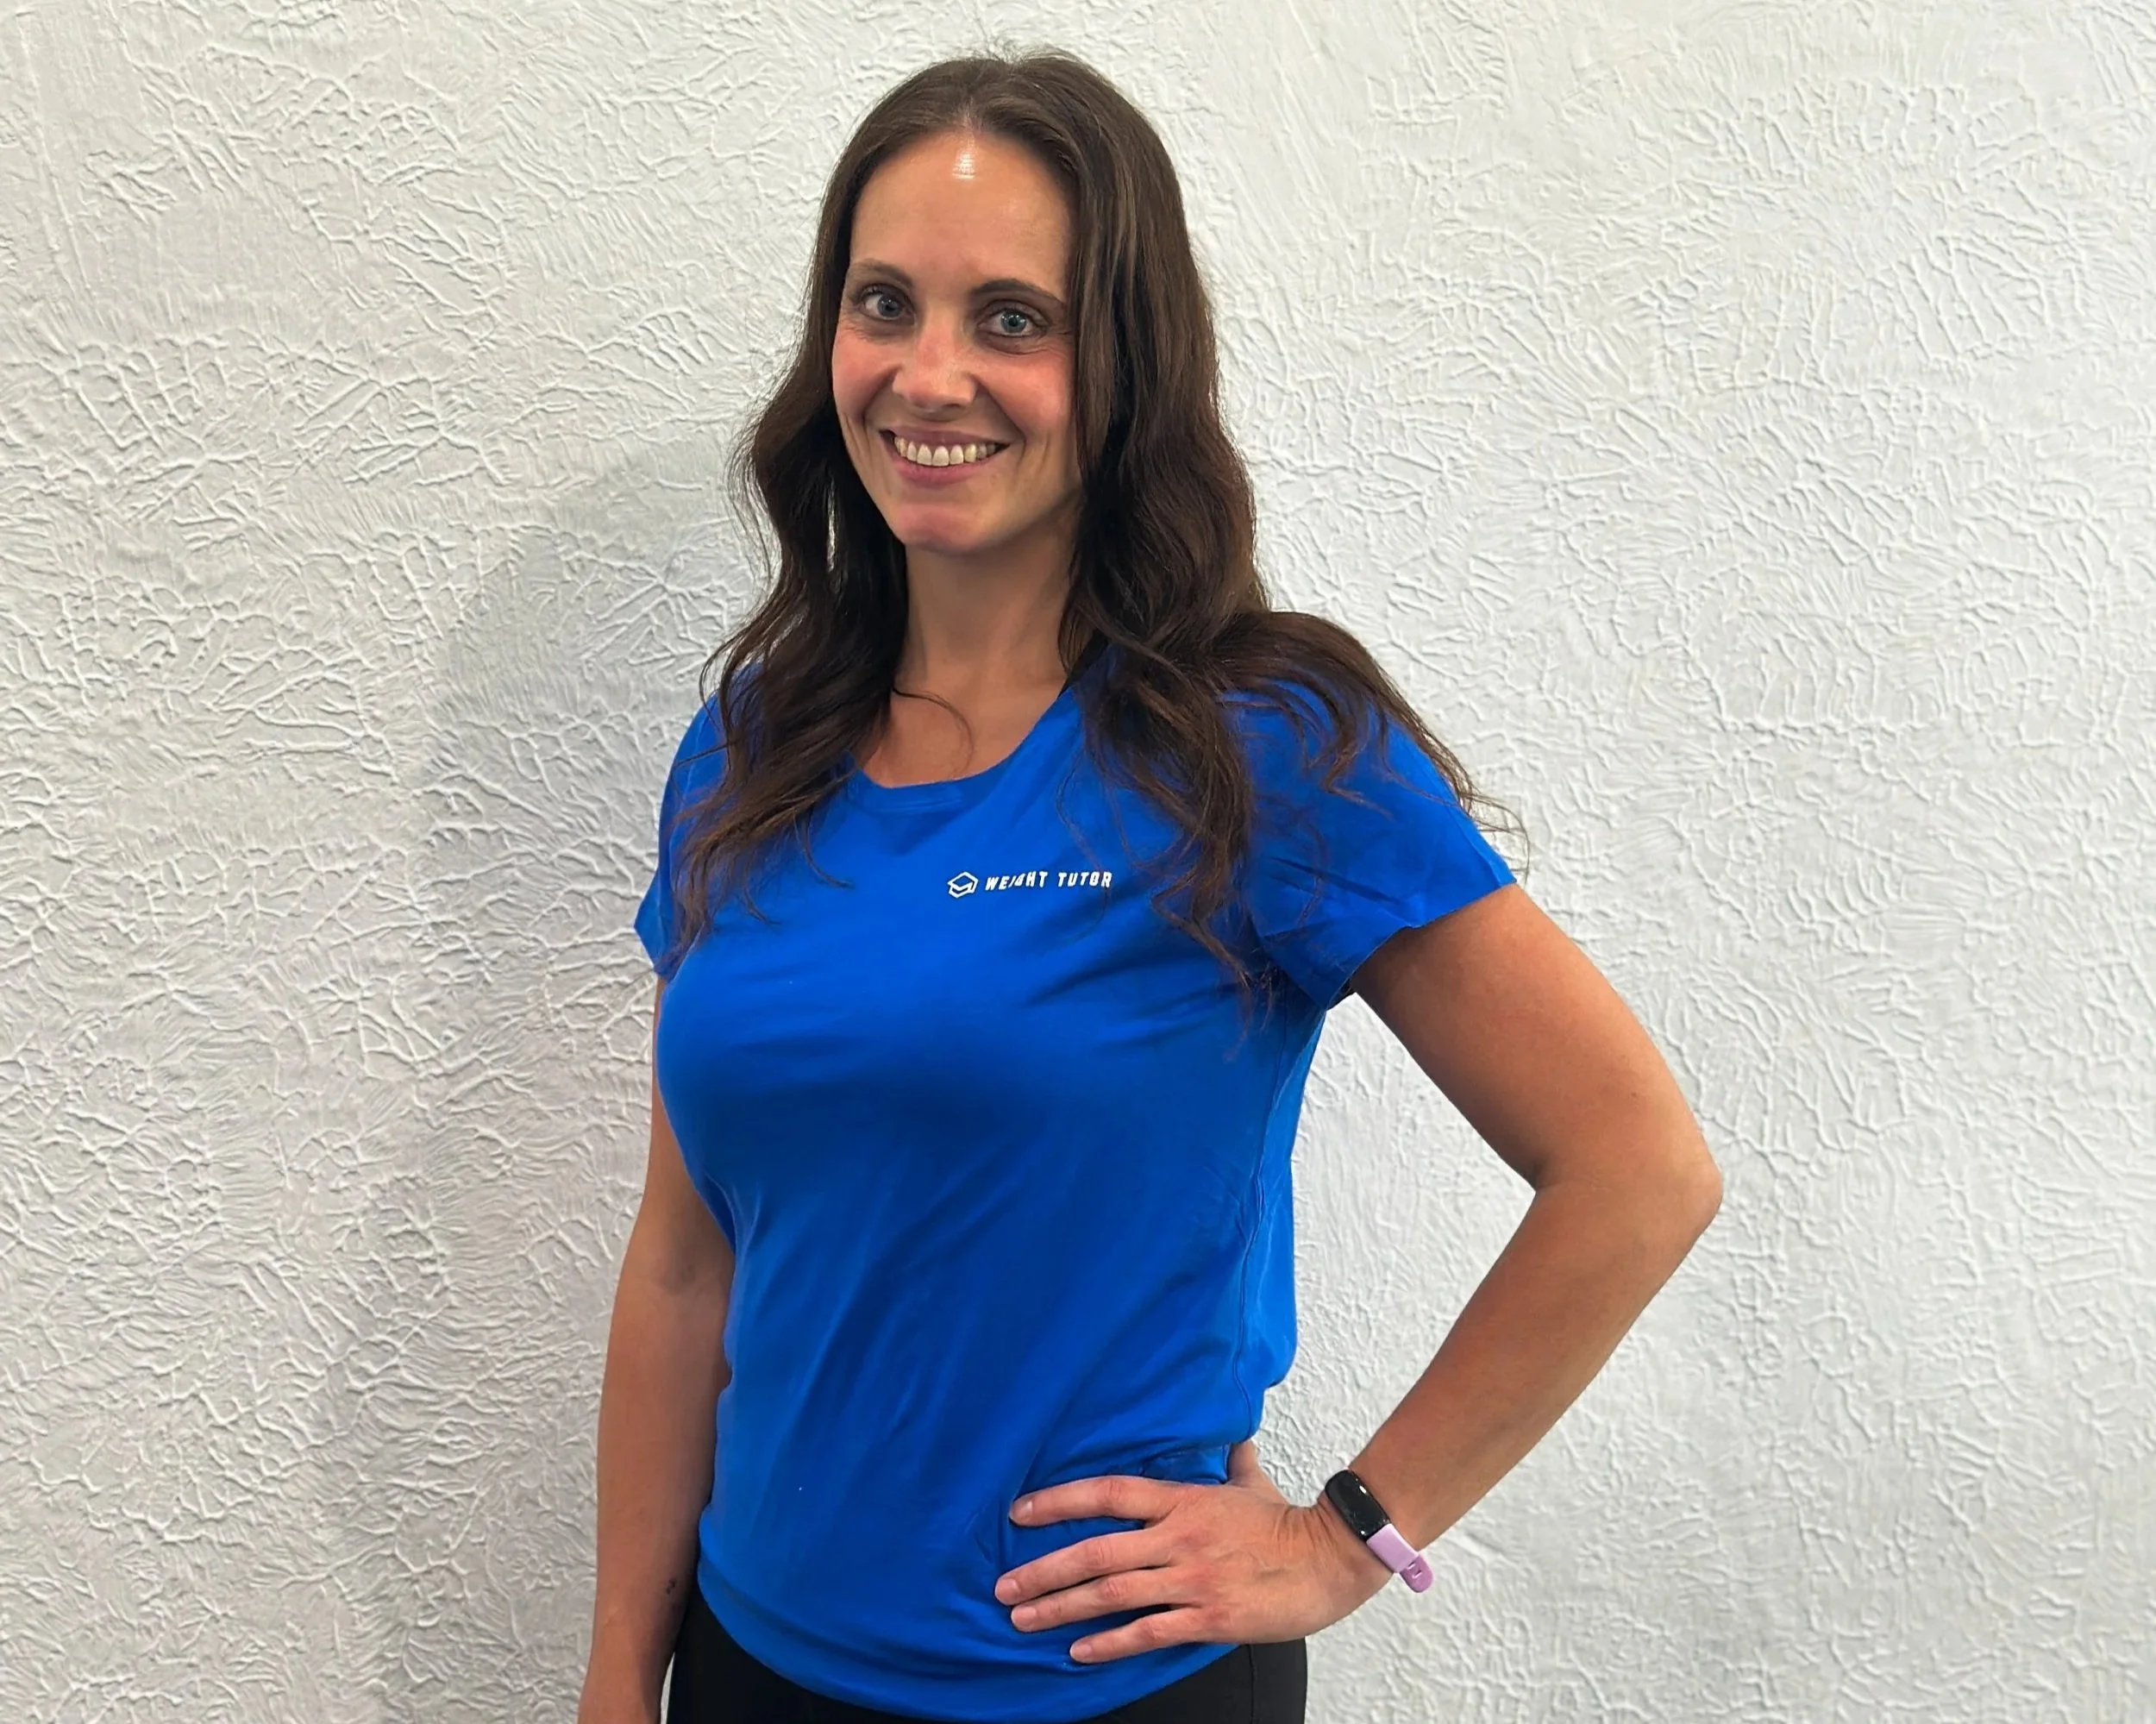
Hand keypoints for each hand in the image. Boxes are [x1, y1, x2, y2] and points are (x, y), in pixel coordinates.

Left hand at [992, 1436, 1392, 1662]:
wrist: (1331, 1558)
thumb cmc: (1288, 1524)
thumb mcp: (1253, 1485)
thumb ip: (1234, 1462)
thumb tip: (1235, 1439)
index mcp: (1182, 1500)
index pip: (1107, 1493)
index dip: (1059, 1501)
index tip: (1018, 1514)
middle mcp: (1178, 1537)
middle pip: (1096, 1551)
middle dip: (1044, 1571)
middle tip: (1004, 1587)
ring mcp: (1191, 1577)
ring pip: (1112, 1594)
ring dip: (1061, 1608)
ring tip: (1024, 1619)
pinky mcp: (1208, 1616)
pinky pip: (1148, 1631)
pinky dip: (1109, 1642)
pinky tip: (1078, 1651)